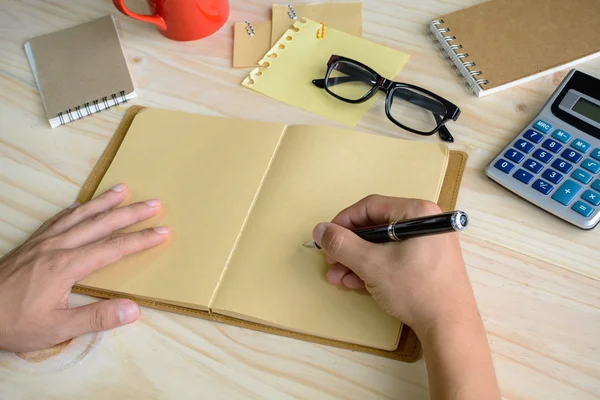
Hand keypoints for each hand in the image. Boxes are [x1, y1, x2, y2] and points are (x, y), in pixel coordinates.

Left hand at [0, 184, 168, 351]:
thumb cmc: (13, 322)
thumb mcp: (56, 328)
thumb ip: (96, 317)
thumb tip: (133, 310)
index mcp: (67, 266)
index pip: (114, 248)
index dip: (141, 239)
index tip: (163, 232)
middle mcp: (58, 247)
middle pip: (102, 223)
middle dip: (131, 213)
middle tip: (154, 203)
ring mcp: (43, 242)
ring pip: (80, 214)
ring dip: (104, 202)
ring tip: (123, 189)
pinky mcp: (32, 243)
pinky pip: (59, 218)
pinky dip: (76, 208)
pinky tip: (81, 204)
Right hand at [312, 195, 475, 335]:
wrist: (450, 327)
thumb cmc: (416, 289)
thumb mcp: (372, 264)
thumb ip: (342, 244)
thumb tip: (320, 230)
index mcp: (418, 212)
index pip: (371, 206)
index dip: (343, 221)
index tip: (327, 237)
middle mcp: (425, 223)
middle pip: (376, 227)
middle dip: (348, 247)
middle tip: (331, 260)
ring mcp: (428, 245)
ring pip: (382, 245)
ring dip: (356, 261)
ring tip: (336, 277)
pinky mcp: (427, 264)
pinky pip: (393, 258)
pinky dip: (373, 269)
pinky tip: (353, 282)